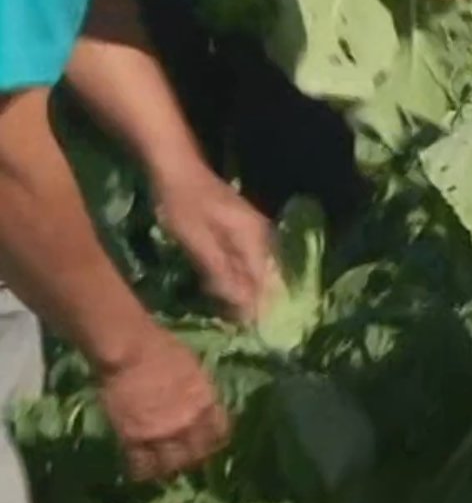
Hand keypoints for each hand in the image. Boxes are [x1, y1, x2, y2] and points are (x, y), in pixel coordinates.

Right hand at [95, 327, 230, 481]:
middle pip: (198, 454)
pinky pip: (141, 466)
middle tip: (184, 459)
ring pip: (171, 465)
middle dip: (193, 459)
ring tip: (162, 468)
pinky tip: (140, 471)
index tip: (207, 443)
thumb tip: (202, 404)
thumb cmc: (162, 349)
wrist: (130, 351)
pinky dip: (142, 471)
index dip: (214, 441)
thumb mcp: (194, 370)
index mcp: (207, 403)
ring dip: (169, 468)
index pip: (220, 434)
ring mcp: (162, 433)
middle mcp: (189, 423)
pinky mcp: (134, 438)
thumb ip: (200, 393)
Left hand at [152, 162, 279, 323]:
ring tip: (236, 321)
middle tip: (243, 334)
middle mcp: (262, 238)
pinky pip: (247, 265)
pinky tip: (228, 295)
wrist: (174, 165)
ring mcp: (253, 234)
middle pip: (267, 280)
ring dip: (248, 296)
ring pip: (258, 274)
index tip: (252, 337)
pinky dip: (240, 282)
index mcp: (255, 240)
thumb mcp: (196, 240)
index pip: (266, 284)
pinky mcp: (240, 234)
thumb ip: (220, 272)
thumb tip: (243, 306)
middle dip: (258, 306)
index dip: (260, 311)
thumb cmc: (182, 203)